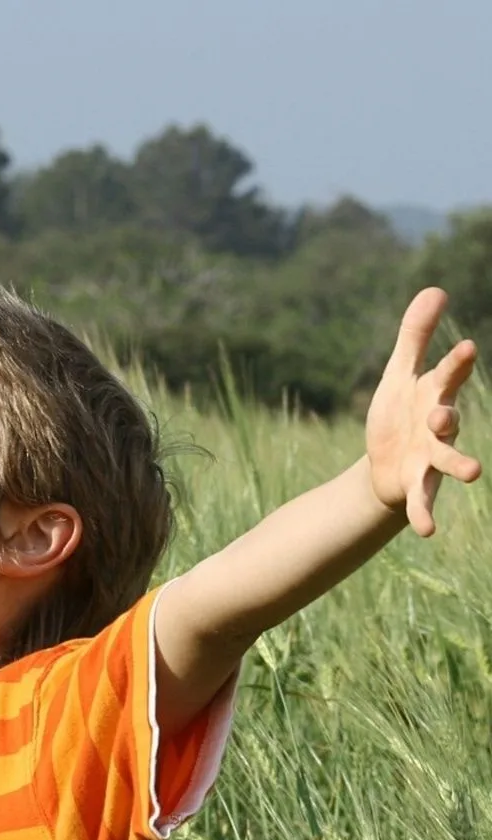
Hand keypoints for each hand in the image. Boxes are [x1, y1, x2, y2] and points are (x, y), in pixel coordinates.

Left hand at [366, 288, 481, 536]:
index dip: (455, 364)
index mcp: (433, 395)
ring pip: (448, 460)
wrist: (384, 463)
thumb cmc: (398, 414)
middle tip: (443, 414)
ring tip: (474, 472)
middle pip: (448, 419)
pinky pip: (425, 500)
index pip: (446, 376)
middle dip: (449, 416)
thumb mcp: (399, 374)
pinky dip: (425, 514)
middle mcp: (438, 427)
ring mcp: (431, 457)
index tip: (465, 347)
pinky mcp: (417, 484)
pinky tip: (428, 531)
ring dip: (460, 465)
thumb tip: (435, 289)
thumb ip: (416, 336)